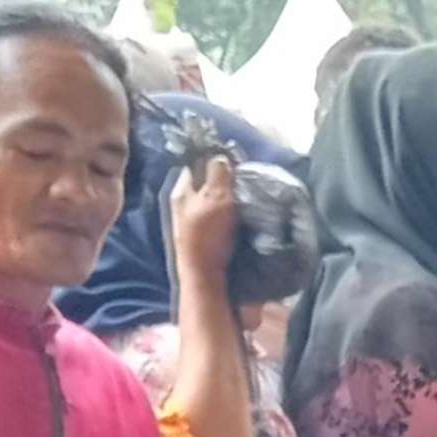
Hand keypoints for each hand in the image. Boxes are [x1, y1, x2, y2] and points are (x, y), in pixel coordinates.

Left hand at [167, 139, 238, 304]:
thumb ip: (218, 173)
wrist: (209, 281)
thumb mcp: (214, 197)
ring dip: (235, 203)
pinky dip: (237, 220)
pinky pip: (226, 223)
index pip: (195, 165)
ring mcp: (198, 226)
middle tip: (249, 181)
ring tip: (254, 199)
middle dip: (228, 183)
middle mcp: (186, 207)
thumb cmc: (208, 236)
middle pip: (209, 186)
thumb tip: (221, 156)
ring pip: (219, 205)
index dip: (214, 160)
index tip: (236, 161)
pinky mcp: (211, 243)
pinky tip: (251, 220)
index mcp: (182, 192)